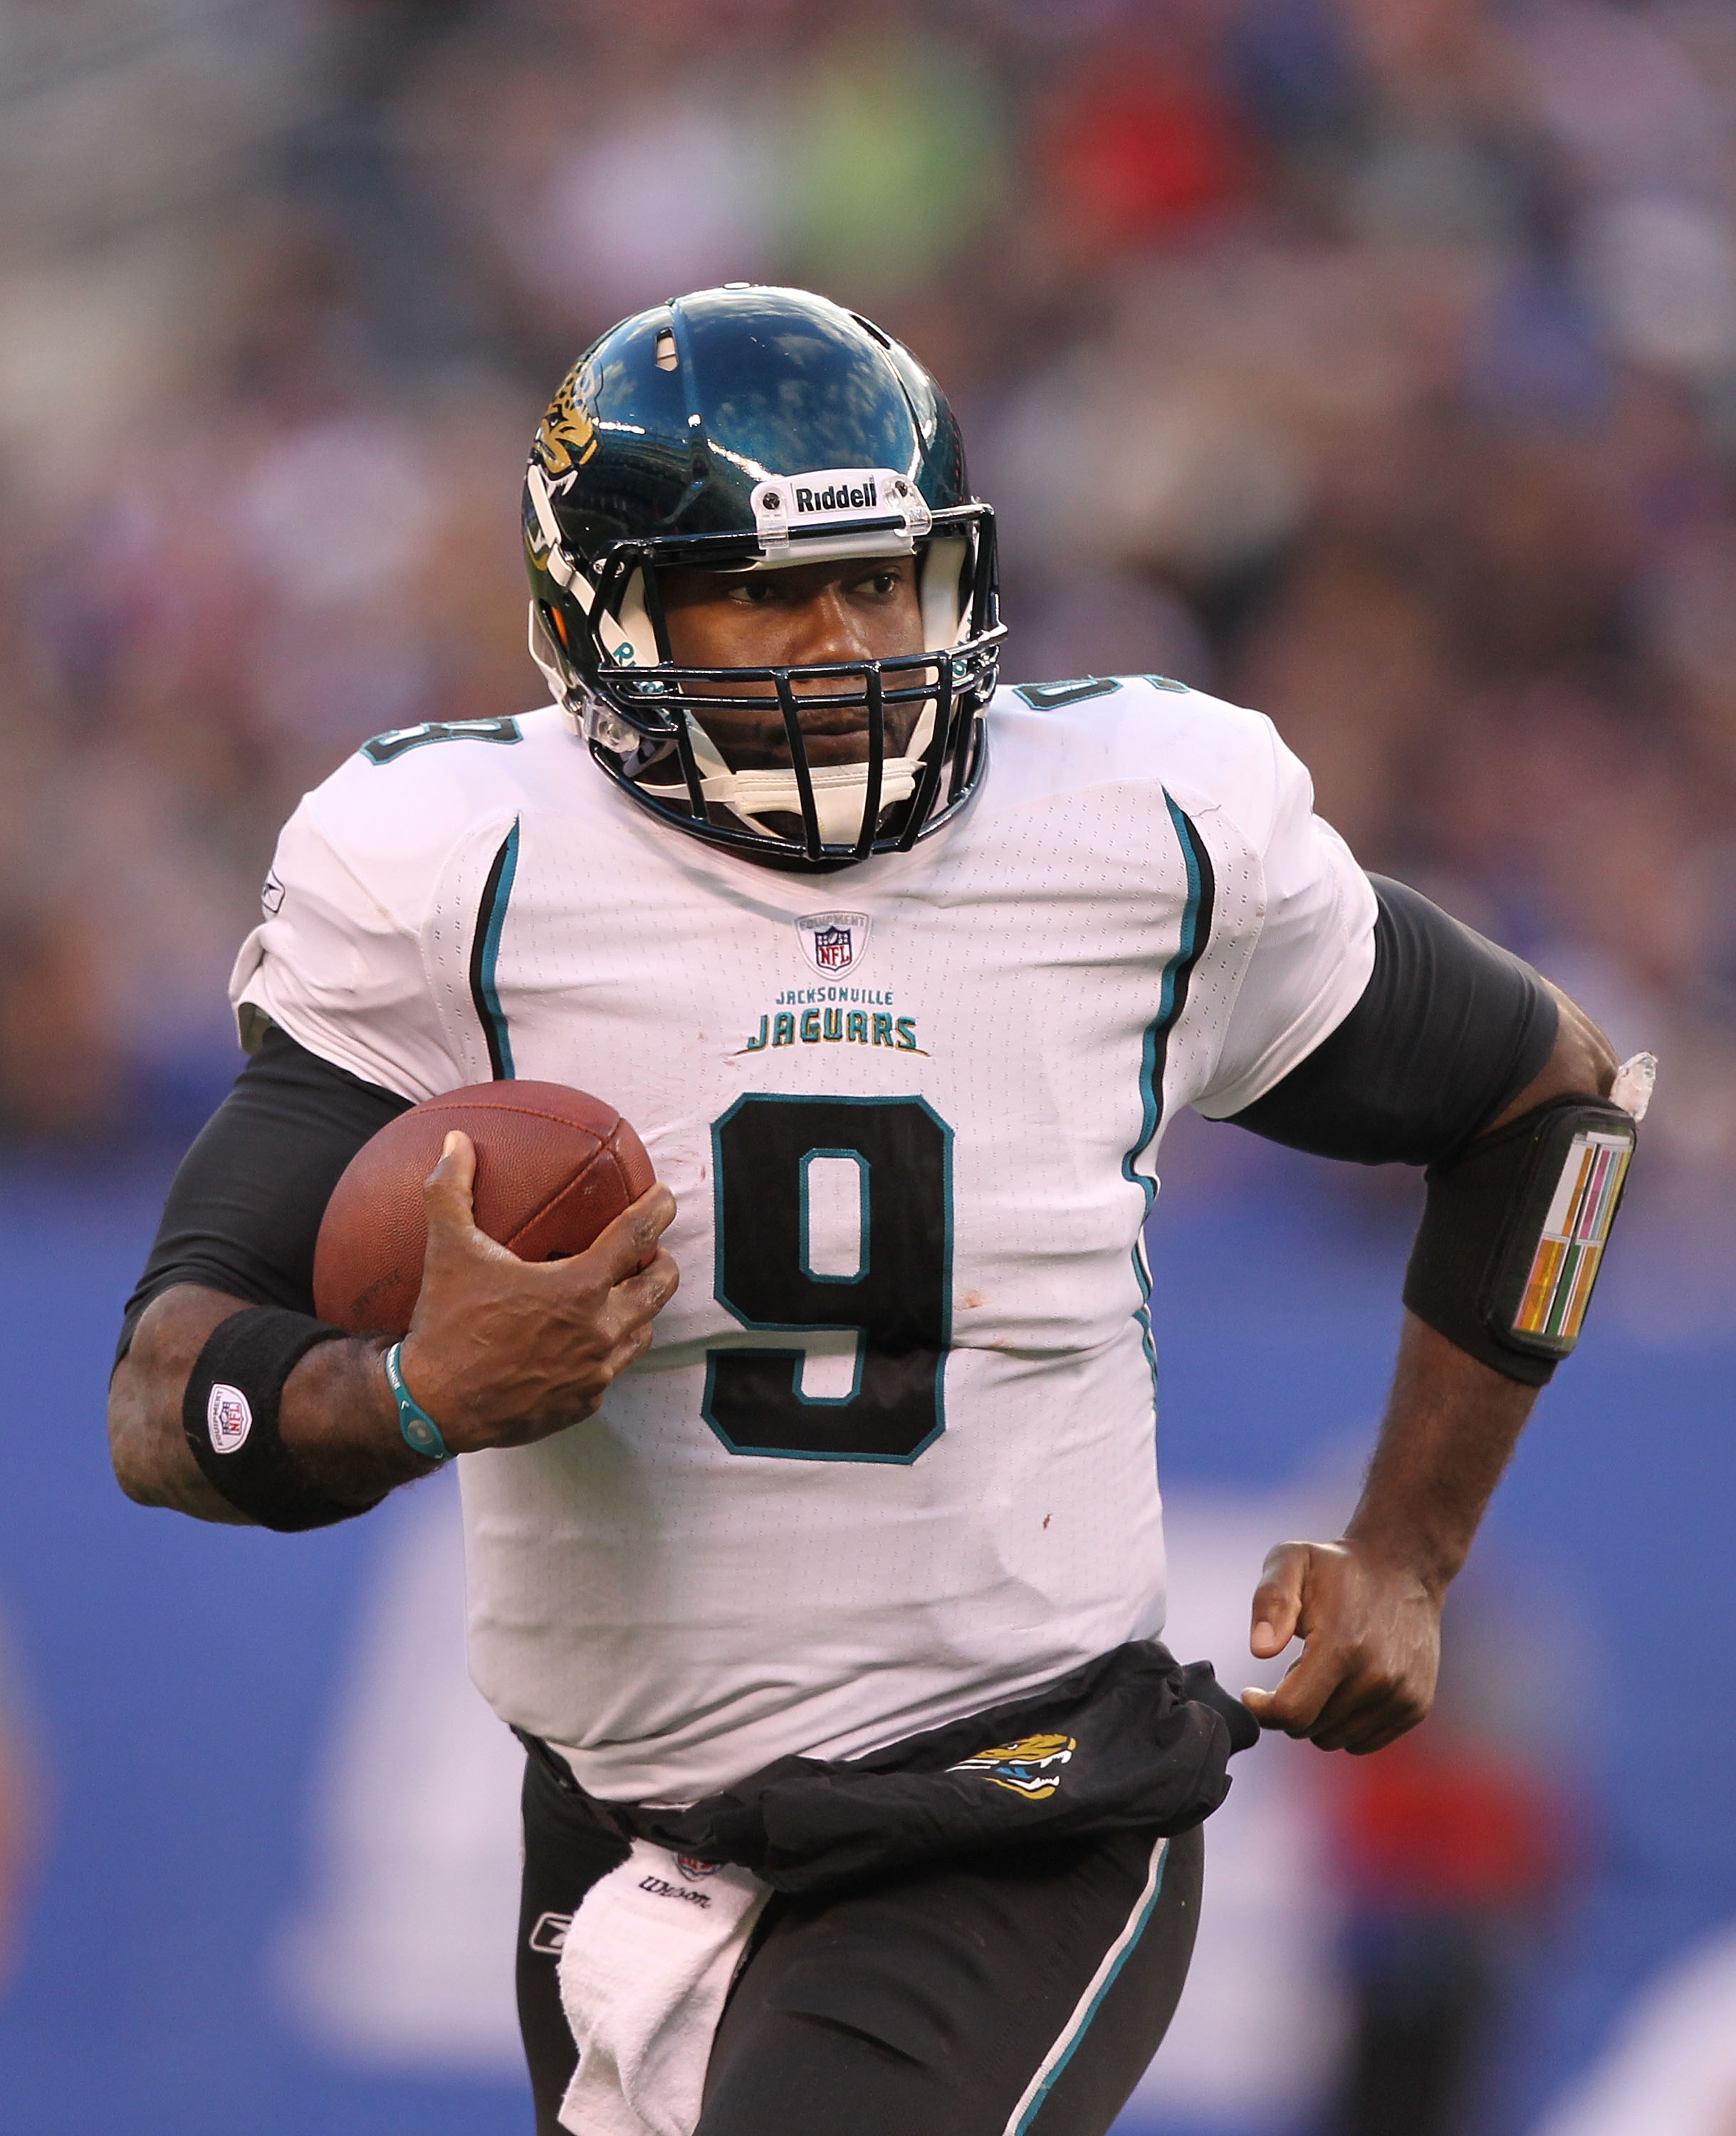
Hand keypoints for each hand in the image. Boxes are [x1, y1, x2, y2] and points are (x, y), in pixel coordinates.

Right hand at [397, 1130, 677, 1451]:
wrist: (433, 1407)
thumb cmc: (446, 1324)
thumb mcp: (448, 1251)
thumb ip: (451, 1191)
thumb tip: (454, 1142)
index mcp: (578, 1288)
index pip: (636, 1238)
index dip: (657, 1211)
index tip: (665, 1197)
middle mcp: (598, 1331)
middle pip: (657, 1288)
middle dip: (662, 1264)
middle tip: (653, 1251)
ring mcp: (594, 1372)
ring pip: (642, 1333)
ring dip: (641, 1310)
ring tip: (628, 1295)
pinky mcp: (583, 1403)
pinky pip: (611, 1371)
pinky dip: (609, 1352)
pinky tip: (591, 1343)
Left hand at [1240, 1538, 1440, 1754]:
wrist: (1405, 1566)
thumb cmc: (1338, 1567)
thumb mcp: (1291, 1561)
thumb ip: (1270, 1601)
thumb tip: (1260, 1650)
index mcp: (1342, 1646)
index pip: (1292, 1713)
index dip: (1262, 1709)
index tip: (1252, 1693)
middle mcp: (1377, 1677)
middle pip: (1309, 1729)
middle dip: (1290, 1706)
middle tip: (1297, 1666)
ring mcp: (1402, 1695)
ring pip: (1334, 1740)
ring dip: (1318, 1715)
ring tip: (1325, 1671)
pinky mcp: (1416, 1706)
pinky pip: (1363, 1742)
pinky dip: (1345, 1724)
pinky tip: (1346, 1685)